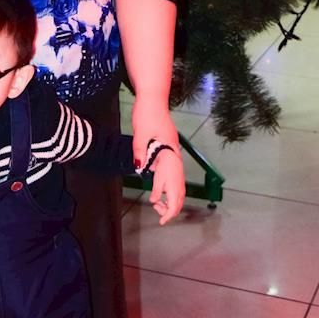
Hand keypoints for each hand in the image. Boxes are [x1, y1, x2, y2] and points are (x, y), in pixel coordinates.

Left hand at [131, 97, 184, 223]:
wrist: (153, 98)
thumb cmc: (147, 113)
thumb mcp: (140, 132)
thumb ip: (140, 151)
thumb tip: (139, 168)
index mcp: (169, 151)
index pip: (172, 181)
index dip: (167, 198)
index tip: (159, 211)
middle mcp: (174, 153)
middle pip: (179, 184)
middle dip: (173, 204)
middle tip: (163, 219)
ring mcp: (172, 152)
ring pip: (177, 180)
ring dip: (171, 195)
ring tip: (159, 208)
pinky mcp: (168, 149)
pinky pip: (172, 173)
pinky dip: (167, 185)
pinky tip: (159, 191)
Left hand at [149, 148, 185, 224]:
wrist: (172, 156)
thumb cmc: (166, 166)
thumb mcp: (157, 181)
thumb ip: (156, 193)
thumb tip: (153, 200)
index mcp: (175, 192)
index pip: (172, 210)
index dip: (166, 217)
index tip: (161, 222)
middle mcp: (180, 192)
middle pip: (175, 209)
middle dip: (165, 212)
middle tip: (156, 207)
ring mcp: (181, 190)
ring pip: (177, 205)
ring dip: (167, 207)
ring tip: (158, 202)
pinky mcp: (180, 187)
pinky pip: (177, 199)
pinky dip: (170, 202)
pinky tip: (163, 198)